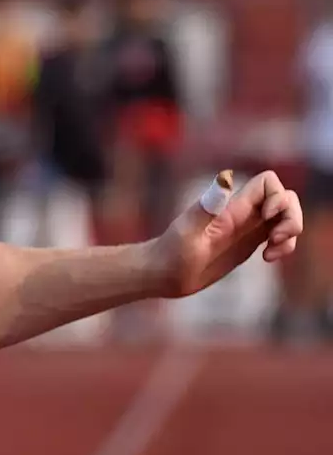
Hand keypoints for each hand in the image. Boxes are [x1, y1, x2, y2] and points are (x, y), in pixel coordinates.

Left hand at [153, 170, 303, 297]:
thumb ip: (206, 209)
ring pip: (286, 217)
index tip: (267, 218)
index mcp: (231, 207)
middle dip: (292, 217)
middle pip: (285, 199)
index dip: (278, 197)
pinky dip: (285, 245)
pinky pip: (279, 236)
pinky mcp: (248, 244)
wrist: (162, 274)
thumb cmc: (170, 254)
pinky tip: (268, 258)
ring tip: (271, 252)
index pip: (268, 183)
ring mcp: (247, 229)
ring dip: (291, 233)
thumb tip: (224, 180)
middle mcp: (242, 214)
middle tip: (275, 239)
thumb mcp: (187, 233)